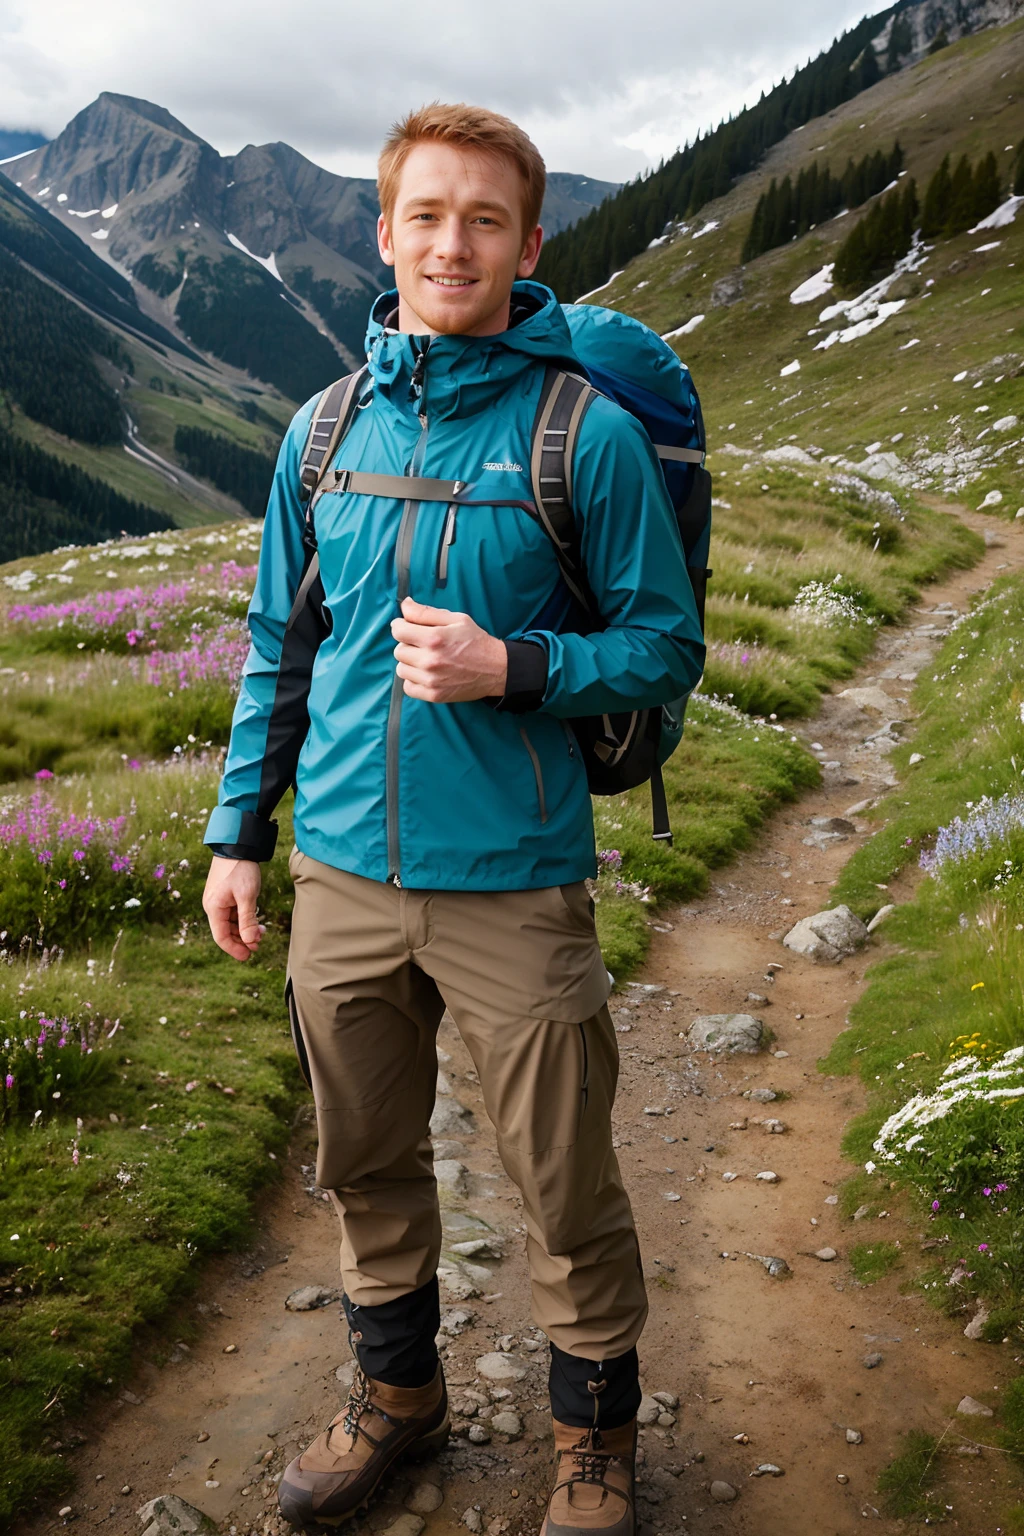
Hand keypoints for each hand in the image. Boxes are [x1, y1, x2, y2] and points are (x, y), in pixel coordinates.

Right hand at [203, 857, 263, 960]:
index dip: (234, 949)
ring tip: (262, 931)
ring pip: (230, 922)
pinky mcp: (225, 894)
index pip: (221, 937)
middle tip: (259, 944)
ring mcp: (218, 900)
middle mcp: (212, 906)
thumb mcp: (247, 896)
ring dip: (244, 929)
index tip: (248, 956)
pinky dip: (243, 919)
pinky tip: (256, 919)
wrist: (237, 844)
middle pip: (225, 931)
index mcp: (214, 908)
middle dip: (242, 939)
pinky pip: (233, 913)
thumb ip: (248, 920)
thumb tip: (251, 942)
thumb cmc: (241, 868)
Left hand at [390, 596, 507, 702]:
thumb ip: (426, 612)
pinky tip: (425, 674)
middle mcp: (430, 660)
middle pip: (399, 650)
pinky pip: (408, 687)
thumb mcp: (456, 619)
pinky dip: (413, 680)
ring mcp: (431, 680)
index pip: (398, 631)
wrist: (496, 669)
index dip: (401, 626)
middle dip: (408, 644)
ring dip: (410, 663)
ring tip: (425, 659)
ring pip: (401, 669)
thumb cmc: (476, 641)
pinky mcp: (433, 695)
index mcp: (434, 638)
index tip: (406, 627)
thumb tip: (404, 605)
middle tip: (422, 644)